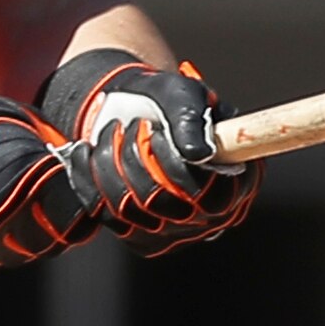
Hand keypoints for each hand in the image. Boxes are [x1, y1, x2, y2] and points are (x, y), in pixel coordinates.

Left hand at [42, 53, 257, 257]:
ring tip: (112, 133)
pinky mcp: (134, 232)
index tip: (156, 133)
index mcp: (237, 181)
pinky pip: (105, 215)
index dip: (178, 169)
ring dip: (112, 166)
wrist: (128, 109)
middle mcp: (210, 214)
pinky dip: (89, 180)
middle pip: (168, 208)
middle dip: (139, 162)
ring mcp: (171, 229)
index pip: (213, 198)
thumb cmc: (165, 101)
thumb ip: (192, 117)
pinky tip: (87, 151)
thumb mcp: (182, 93)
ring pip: (132, 213)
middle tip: (132, 127)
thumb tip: (199, 152)